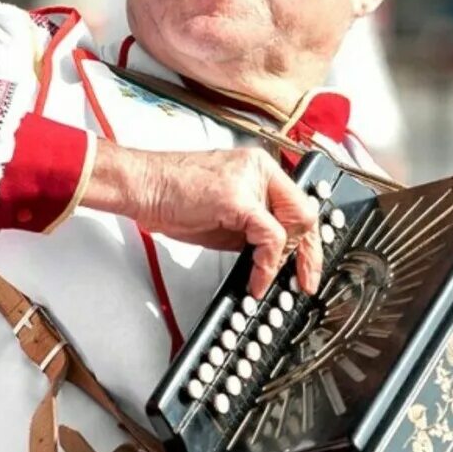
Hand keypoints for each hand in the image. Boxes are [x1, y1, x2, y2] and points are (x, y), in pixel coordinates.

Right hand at [83, 142, 321, 297]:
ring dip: (287, 261)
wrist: (143, 186)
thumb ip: (251, 228)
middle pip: (305, 213)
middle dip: (309, 254)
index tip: (306, 264)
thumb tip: (271, 256)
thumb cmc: (173, 198)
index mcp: (259, 169)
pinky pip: (270, 237)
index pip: (298, 204)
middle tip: (304, 281)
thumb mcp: (224, 214)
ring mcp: (251, 181)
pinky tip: (256, 278)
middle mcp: (260, 170)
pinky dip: (267, 264)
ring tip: (271, 282)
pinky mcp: (239, 199)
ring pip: (295, 223)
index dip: (307, 239)